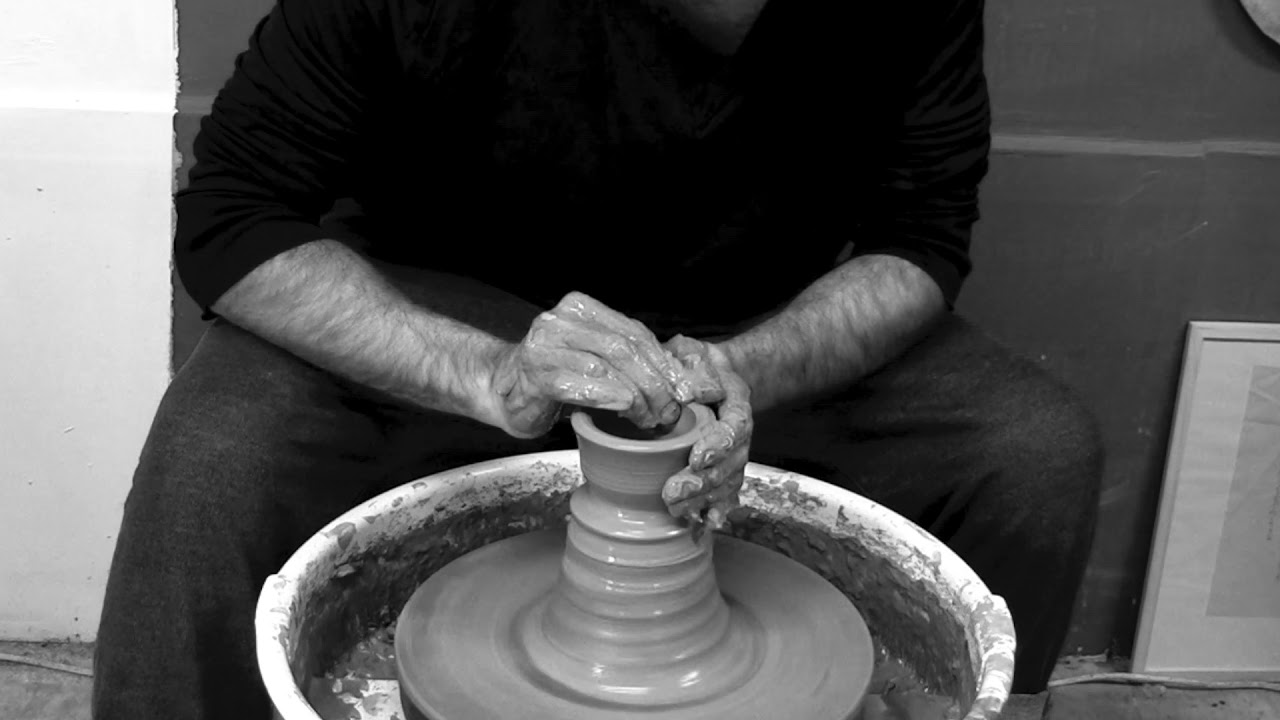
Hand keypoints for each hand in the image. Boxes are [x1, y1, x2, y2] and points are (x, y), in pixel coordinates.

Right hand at [488, 292, 691, 437]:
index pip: (633, 332)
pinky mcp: (535, 375)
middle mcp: (559, 320)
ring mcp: (544, 346)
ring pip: (605, 367)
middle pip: (622, 349)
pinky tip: (624, 408)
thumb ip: (628, 358)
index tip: (681, 389)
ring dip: (636, 397)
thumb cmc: (554, 375)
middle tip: (668, 410)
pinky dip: (607, 397)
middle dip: (653, 382)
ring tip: (650, 417)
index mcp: (579, 307)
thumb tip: (678, 378)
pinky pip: (579, 385)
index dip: (662, 362)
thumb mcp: (593, 356)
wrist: (501, 390)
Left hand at [661, 335, 751, 528]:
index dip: (718, 444)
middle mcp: (741, 431)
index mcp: (736, 401)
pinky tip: (707, 524)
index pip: (734, 425)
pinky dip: (718, 509)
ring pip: (728, 481)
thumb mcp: (690, 352)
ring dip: (706, 498)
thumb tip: (679, 389)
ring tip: (679, 511)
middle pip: (732, 461)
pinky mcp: (724, 468)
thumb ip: (687, 363)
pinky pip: (727, 493)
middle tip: (673, 492)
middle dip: (705, 480)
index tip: (696, 457)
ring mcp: (735, 452)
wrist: (713, 374)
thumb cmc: (695, 363)